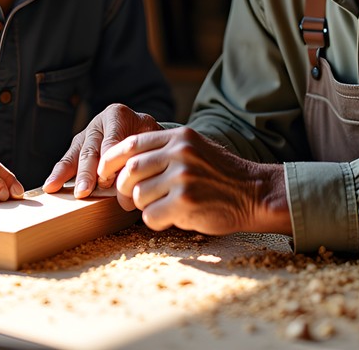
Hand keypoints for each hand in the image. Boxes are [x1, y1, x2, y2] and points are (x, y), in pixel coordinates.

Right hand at [43, 103, 161, 197]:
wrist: (140, 129)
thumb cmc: (147, 137)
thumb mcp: (150, 139)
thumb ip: (141, 154)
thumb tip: (132, 180)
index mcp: (117, 115)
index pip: (112, 140)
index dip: (109, 160)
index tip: (107, 179)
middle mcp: (98, 122)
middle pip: (92, 149)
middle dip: (86, 172)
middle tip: (84, 191)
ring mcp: (86, 134)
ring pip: (76, 154)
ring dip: (67, 174)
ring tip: (57, 188)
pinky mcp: (77, 146)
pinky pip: (67, 160)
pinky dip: (58, 173)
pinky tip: (49, 185)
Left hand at [99, 127, 292, 235]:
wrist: (255, 193)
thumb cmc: (221, 175)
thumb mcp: (195, 149)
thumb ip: (165, 150)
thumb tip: (124, 161)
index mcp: (179, 137)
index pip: (131, 144)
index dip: (111, 161)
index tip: (103, 174)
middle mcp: (180, 153)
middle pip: (130, 171)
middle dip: (123, 190)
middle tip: (129, 200)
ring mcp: (183, 177)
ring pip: (139, 196)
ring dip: (143, 207)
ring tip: (161, 207)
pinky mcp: (186, 202)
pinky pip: (151, 216)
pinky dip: (155, 221)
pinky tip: (171, 218)